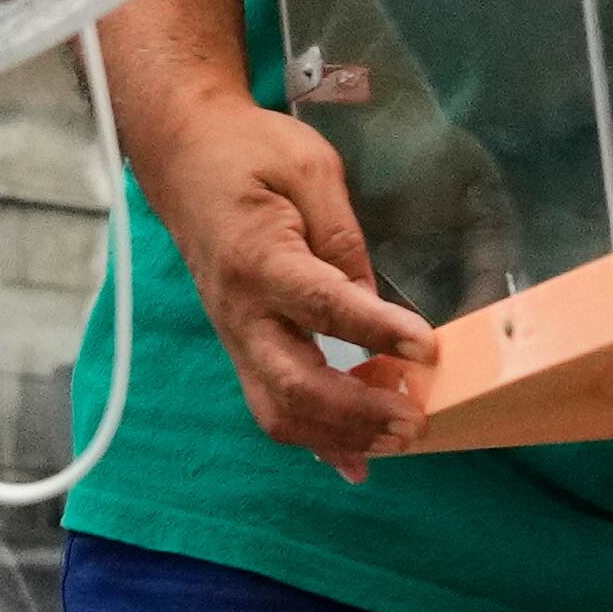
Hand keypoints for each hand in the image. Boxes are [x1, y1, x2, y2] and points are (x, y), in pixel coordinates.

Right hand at [140, 96, 434, 478]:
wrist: (184, 157)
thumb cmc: (251, 153)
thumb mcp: (310, 169)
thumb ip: (343, 239)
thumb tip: (375, 303)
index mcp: (261, 258)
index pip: (324, 307)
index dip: (378, 332)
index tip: (428, 349)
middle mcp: (242, 311)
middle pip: (295, 383)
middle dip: (357, 412)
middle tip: (415, 419)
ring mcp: (236, 336)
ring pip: (278, 410)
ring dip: (339, 434)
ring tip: (397, 438)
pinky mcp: (240, 346)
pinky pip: (271, 404)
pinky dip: (315, 437)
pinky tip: (355, 458)